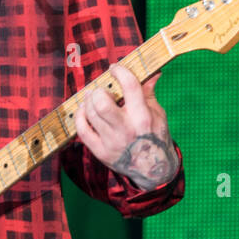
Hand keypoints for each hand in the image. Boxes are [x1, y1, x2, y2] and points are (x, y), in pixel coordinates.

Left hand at [74, 64, 179, 190]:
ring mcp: (111, 142)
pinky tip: (85, 110)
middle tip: (102, 90)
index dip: (120, 72)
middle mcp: (126, 130)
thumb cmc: (155, 137)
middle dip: (99, 91)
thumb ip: (149, 93)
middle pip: (102, 103)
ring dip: (88, 101)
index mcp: (143, 117)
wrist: (153, 170)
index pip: (130, 87)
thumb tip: (152, 72)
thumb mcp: (157, 114)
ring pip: (90, 114)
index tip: (115, 69)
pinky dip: (80, 116)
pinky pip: (82, 130)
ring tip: (93, 97)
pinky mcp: (100, 152)